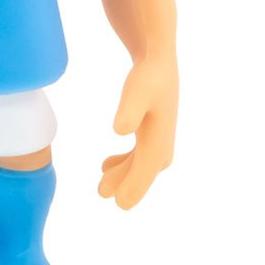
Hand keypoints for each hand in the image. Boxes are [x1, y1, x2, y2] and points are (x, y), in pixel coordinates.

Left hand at [99, 55, 177, 209]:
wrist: (158, 61)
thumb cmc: (148, 77)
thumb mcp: (136, 92)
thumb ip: (129, 111)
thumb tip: (120, 130)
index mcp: (159, 141)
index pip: (144, 172)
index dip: (133, 188)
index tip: (118, 203)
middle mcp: (162, 145)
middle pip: (141, 172)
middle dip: (126, 184)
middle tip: (103, 192)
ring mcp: (159, 140)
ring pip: (140, 166)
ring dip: (124, 174)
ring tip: (103, 182)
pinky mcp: (152, 133)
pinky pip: (139, 156)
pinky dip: (126, 163)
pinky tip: (108, 163)